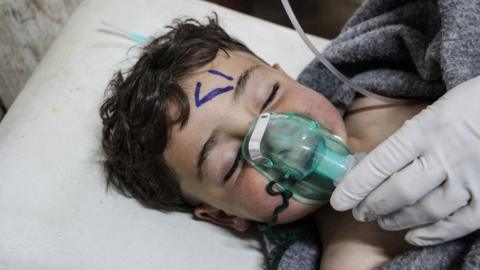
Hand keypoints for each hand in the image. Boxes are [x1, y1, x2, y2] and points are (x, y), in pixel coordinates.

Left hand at [330, 75, 479, 245]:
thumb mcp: (435, 111)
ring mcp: (470, 177)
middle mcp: (444, 155)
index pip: (380, 162)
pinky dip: (433, 234)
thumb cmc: (472, 104)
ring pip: (425, 210)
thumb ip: (409, 137)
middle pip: (399, 191)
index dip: (356, 185)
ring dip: (398, 220)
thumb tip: (375, 163)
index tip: (338, 201)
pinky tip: (414, 236)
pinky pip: (458, 223)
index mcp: (425, 129)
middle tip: (359, 212)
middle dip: (373, 206)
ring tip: (383, 222)